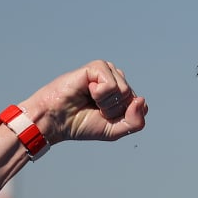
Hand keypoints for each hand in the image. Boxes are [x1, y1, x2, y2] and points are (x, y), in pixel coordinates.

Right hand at [19, 60, 147, 142]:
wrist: (56, 121)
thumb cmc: (82, 124)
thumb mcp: (115, 130)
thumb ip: (136, 122)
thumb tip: (141, 100)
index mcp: (123, 94)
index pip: (139, 107)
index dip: (122, 118)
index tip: (103, 117)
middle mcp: (117, 80)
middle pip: (132, 99)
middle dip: (113, 111)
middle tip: (94, 109)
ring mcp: (107, 72)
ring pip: (124, 91)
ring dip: (106, 103)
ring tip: (89, 100)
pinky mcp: (97, 66)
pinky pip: (111, 85)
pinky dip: (99, 94)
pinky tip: (86, 90)